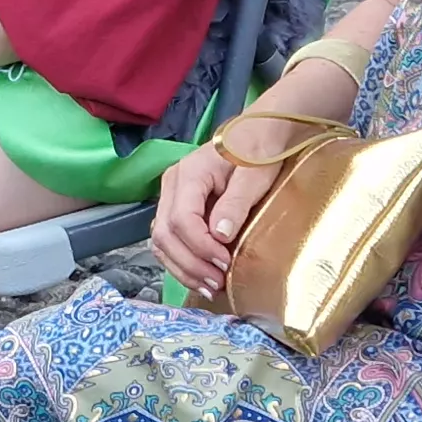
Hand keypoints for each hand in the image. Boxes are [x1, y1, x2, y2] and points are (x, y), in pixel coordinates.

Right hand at [151, 121, 300, 296]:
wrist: (260, 134)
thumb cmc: (259, 152)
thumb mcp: (254, 176)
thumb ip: (235, 204)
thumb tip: (220, 236)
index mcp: (188, 174)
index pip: (181, 219)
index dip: (200, 246)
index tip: (225, 262)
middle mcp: (171, 185)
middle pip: (164, 234)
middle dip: (190, 263)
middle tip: (218, 282)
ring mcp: (170, 196)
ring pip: (160, 241)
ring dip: (182, 268)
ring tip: (209, 286)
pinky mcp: (177, 207)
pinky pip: (168, 240)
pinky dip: (181, 261)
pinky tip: (200, 276)